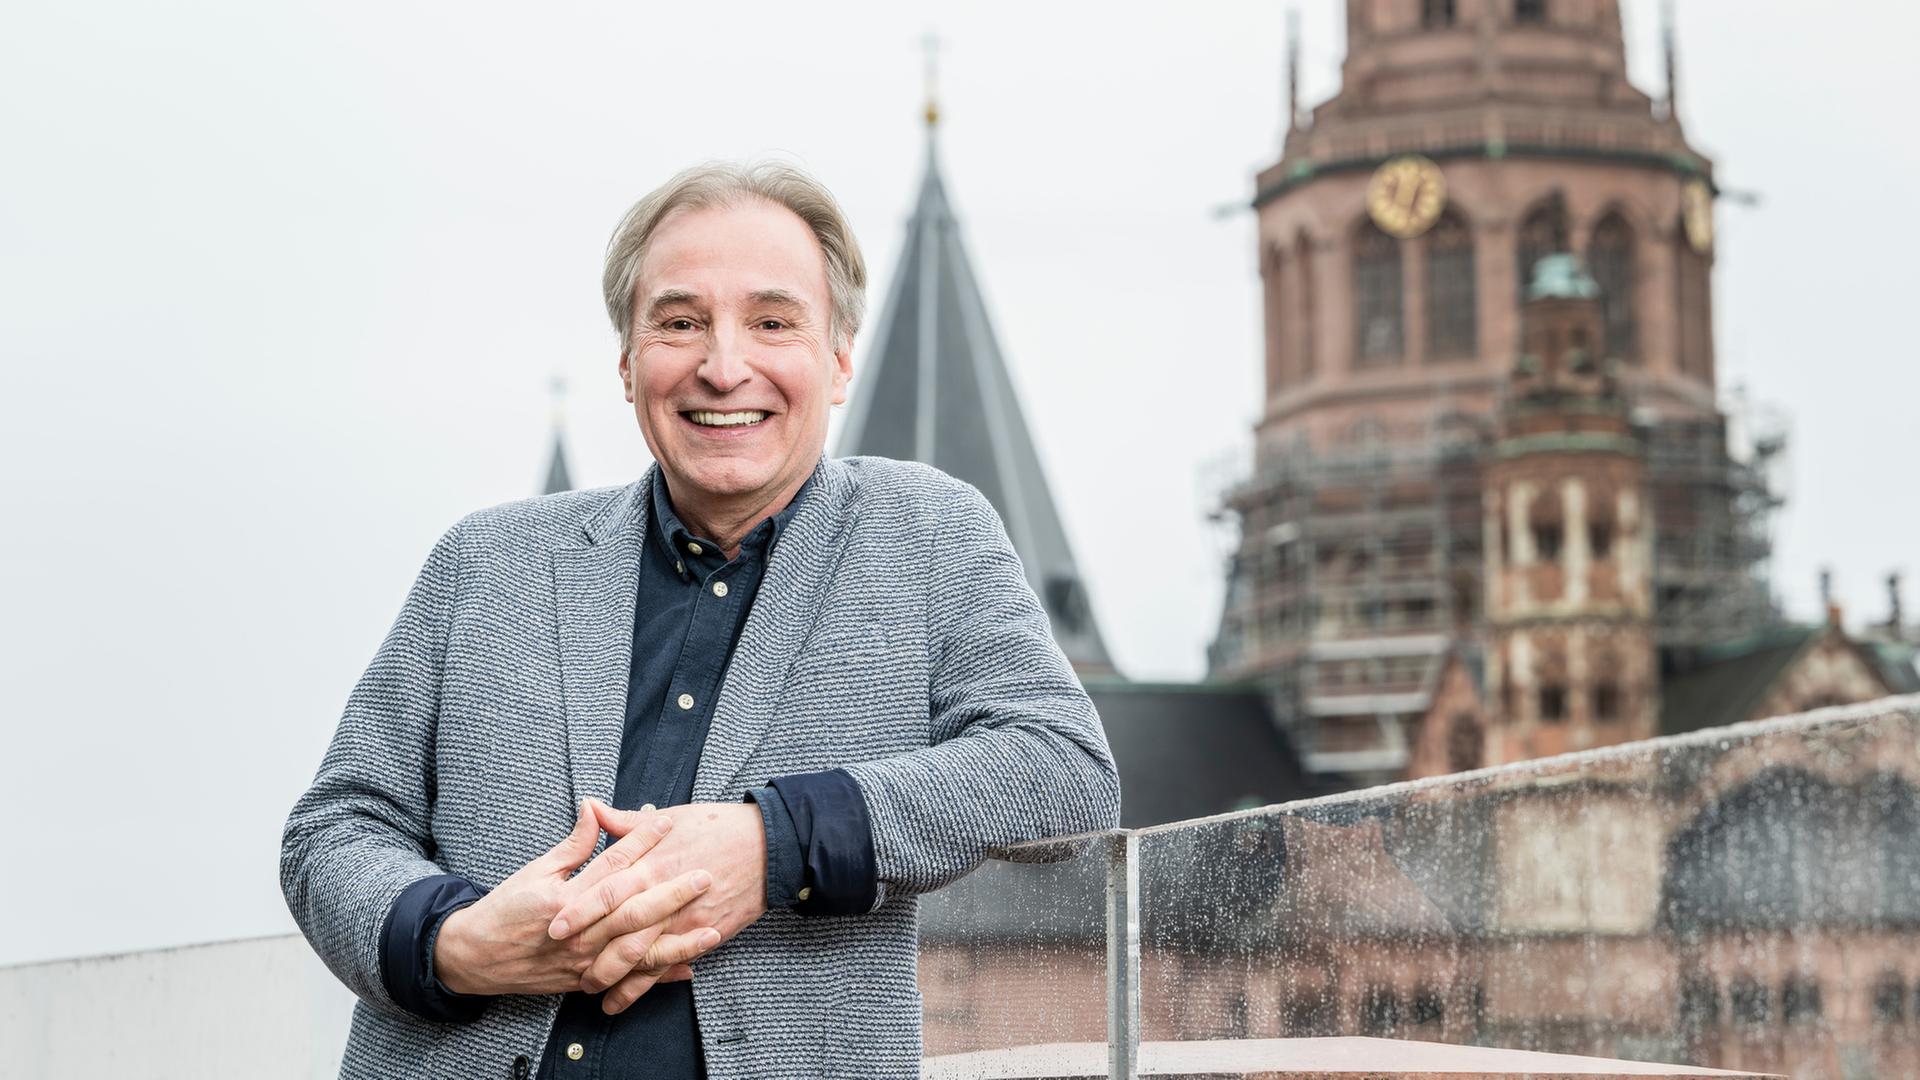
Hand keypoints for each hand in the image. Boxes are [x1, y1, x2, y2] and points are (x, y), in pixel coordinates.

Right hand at [432, 799, 716, 996]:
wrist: (474, 957)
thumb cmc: (505, 909)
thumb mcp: (535, 871)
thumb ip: (573, 845)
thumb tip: (595, 808)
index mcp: (564, 901)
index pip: (610, 866)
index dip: (640, 842)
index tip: (667, 823)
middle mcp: (577, 934)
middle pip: (632, 912)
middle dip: (671, 894)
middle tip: (705, 875)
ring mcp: (582, 962)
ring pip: (636, 954)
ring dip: (676, 943)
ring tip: (711, 931)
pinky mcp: (584, 982)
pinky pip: (627, 981)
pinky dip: (658, 977)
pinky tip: (689, 968)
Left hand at [548, 801, 768, 1012]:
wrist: (766, 846)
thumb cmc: (715, 827)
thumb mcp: (670, 818)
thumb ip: (625, 823)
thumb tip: (590, 808)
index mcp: (653, 864)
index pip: (607, 890)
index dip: (580, 910)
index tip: (553, 925)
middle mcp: (666, 896)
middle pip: (621, 930)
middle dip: (589, 950)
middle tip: (561, 962)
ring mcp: (686, 920)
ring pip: (643, 956)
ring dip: (614, 976)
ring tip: (587, 988)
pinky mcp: (703, 935)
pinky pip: (668, 967)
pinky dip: (645, 985)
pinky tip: (623, 999)